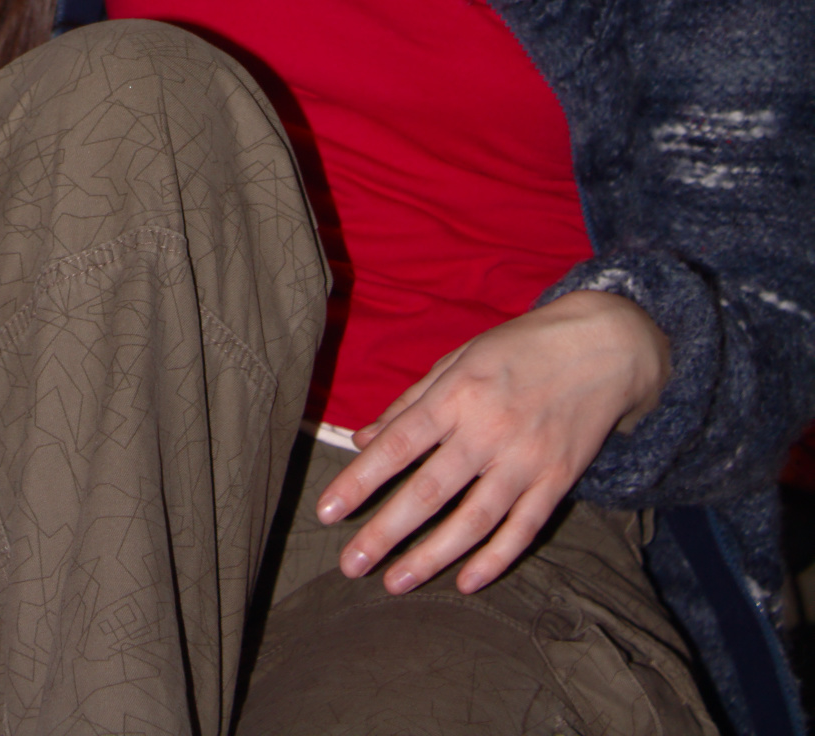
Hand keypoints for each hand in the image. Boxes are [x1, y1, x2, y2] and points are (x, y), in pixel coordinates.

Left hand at [316, 291, 669, 596]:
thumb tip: (361, 440)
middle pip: (430, 491)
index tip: (327, 511)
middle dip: (386, 531)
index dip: (360, 480)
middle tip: (350, 564)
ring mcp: (527, 459)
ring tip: (395, 582)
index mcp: (458, 393)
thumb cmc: (519, 349)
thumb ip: (409, 403)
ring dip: (432, 557)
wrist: (604, 348)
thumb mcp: (459, 359)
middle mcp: (490, 429)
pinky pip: (522, 530)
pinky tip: (464, 581)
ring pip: (473, 520)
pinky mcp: (558, 481)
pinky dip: (494, 559)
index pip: (399, 444)